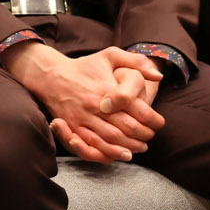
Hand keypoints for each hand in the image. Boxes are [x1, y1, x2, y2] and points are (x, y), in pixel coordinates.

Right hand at [3, 42, 163, 163]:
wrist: (50, 74)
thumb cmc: (84, 66)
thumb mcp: (110, 55)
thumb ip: (137, 62)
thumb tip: (158, 75)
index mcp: (107, 88)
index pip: (139, 111)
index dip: (154, 121)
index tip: (158, 123)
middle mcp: (95, 105)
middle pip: (128, 128)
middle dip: (144, 135)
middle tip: (150, 136)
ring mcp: (82, 117)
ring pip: (112, 139)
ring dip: (129, 147)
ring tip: (139, 147)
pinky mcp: (71, 126)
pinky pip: (92, 145)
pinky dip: (108, 153)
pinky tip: (119, 153)